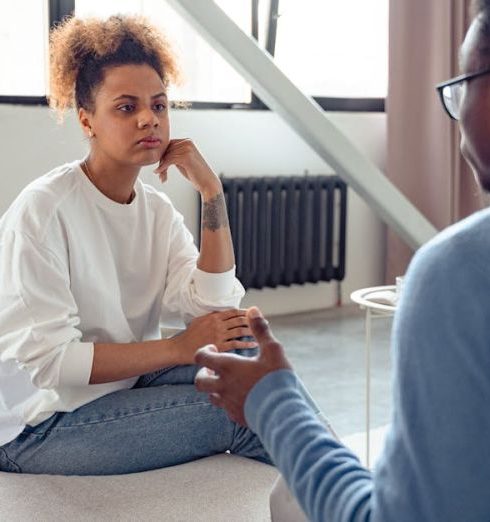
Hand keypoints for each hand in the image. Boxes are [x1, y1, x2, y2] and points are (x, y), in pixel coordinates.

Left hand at [153, 138, 220, 196]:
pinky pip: (169, 161)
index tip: (160, 168)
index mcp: (187, 141)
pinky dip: (163, 168)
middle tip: (160, 174)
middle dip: (161, 163)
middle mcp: (187, 142)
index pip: (168, 145)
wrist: (208, 182)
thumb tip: (159, 153)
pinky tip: (160, 174)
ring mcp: (187, 149)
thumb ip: (174, 154)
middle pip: (166, 150)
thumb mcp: (183, 160)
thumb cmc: (196, 174)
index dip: (162, 156)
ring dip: (162, 168)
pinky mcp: (186, 157)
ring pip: (166, 156)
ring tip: (162, 177)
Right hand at [172, 309, 256, 364]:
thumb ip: (214, 316)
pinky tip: (254, 344)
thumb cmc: (190, 334)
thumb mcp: (201, 319)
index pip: (234, 311)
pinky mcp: (219, 346)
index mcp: (214, 316)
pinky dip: (247, 344)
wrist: (180, 348)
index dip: (246, 312)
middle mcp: (218, 324)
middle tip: (265, 322)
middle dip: (253, 321)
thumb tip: (226, 314)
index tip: (255, 313)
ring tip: (262, 332)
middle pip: (239, 320)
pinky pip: (236, 344)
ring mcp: (219, 335)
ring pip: (240, 331)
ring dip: (253, 331)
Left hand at [194, 306, 292, 425]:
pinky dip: (228, 401)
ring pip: (211, 396)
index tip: (214, 348)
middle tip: (215, 367)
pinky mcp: (236, 417)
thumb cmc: (276, 379)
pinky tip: (241, 397)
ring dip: (215, 388)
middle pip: (199, 381)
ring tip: (229, 382)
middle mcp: (223, 386)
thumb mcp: (272, 349)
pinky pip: (225, 408)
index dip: (204, 351)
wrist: (282, 413)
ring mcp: (228, 404)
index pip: (201, 357)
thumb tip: (253, 310)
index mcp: (228, 368)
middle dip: (203, 372)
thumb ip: (260, 329)